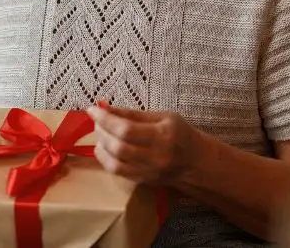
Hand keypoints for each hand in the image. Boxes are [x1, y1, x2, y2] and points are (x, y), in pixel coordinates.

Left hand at [86, 101, 201, 185]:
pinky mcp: (143, 181)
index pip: (126, 129)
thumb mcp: (163, 116)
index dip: (105, 119)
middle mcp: (156, 156)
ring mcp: (149, 172)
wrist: (196, 163)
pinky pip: (117, 172)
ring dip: (100, 145)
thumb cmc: (180, 134)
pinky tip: (104, 147)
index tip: (92, 109)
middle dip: (101, 131)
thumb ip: (134, 114)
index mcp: (163, 135)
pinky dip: (105, 159)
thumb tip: (105, 108)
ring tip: (100, 133)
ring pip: (115, 162)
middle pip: (118, 146)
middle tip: (97, 120)